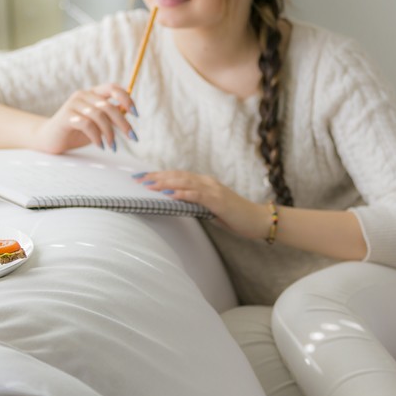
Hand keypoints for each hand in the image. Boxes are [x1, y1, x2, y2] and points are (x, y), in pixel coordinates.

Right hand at [34, 83, 137, 153]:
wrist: (49, 139)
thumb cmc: (76, 132)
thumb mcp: (97, 124)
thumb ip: (110, 116)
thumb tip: (127, 112)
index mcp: (92, 93)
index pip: (113, 88)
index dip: (126, 98)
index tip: (136, 114)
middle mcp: (82, 95)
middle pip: (108, 105)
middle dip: (123, 122)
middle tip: (132, 137)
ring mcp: (72, 104)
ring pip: (98, 115)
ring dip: (109, 133)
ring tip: (112, 146)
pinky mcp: (65, 117)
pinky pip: (87, 124)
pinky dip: (97, 136)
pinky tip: (100, 145)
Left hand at [134, 170, 269, 240]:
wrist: (258, 220)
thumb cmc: (235, 217)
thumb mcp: (211, 209)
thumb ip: (195, 204)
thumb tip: (177, 205)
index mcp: (204, 183)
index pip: (178, 176)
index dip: (159, 175)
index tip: (142, 177)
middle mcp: (207, 182)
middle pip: (177, 176)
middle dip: (156, 177)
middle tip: (137, 179)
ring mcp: (213, 190)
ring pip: (184, 182)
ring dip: (165, 183)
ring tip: (148, 185)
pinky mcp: (218, 200)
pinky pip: (197, 195)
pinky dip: (182, 193)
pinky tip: (170, 194)